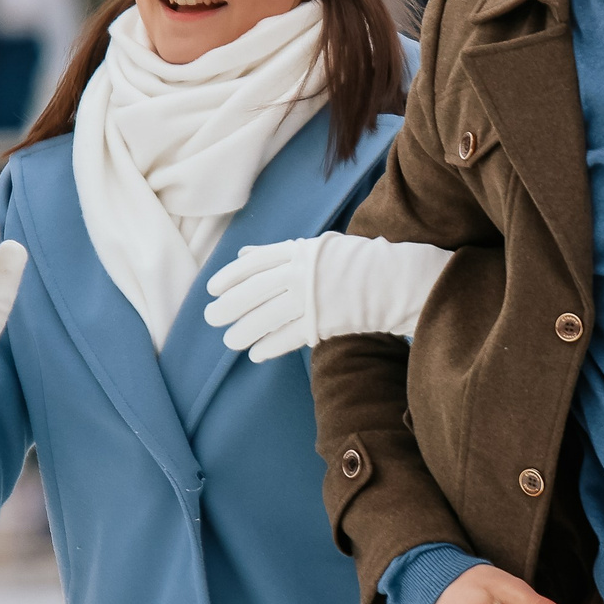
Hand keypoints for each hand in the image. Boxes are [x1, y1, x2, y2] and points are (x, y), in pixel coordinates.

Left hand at [203, 233, 452, 361]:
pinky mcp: (323, 321)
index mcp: (298, 251)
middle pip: (254, 291)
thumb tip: (244, 255)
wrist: (392, 280)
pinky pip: (288, 337)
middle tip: (211, 317)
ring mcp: (312, 298)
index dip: (229, 277)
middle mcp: (301, 273)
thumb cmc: (351, 263)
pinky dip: (269, 345)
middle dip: (229, 305)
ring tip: (230, 341)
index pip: (254, 263)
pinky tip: (255, 354)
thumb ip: (276, 253)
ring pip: (267, 316)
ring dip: (244, 330)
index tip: (210, 289)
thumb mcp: (313, 249)